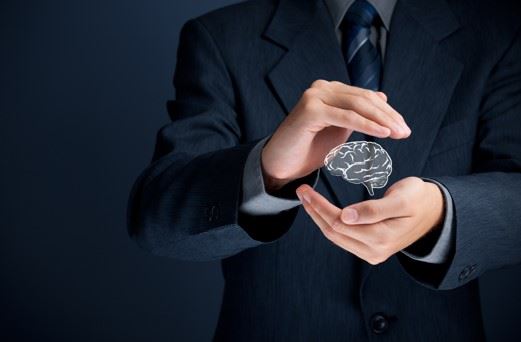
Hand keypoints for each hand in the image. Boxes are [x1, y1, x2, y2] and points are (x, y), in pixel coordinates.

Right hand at [261, 80, 410, 191]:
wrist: (281, 165)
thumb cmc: (308, 150)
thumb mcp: (339, 129)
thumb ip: (357, 113)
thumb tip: (382, 95)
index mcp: (329, 91)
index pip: (365, 97)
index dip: (387, 111)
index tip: (403, 128)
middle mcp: (321, 88)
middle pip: (364, 99)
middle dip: (388, 116)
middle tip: (405, 132)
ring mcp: (314, 97)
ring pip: (357, 105)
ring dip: (382, 120)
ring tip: (398, 134)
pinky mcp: (310, 110)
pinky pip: (345, 117)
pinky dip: (366, 125)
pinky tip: (383, 134)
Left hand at [295, 177, 443, 264]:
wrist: (434, 212)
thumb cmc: (419, 199)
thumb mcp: (401, 199)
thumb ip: (374, 209)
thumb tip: (346, 216)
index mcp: (381, 238)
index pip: (339, 223)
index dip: (320, 206)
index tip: (306, 190)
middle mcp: (374, 251)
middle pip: (333, 231)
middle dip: (314, 211)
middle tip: (301, 190)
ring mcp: (372, 254)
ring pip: (335, 236)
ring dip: (318, 217)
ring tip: (306, 198)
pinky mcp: (370, 251)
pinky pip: (343, 238)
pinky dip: (329, 224)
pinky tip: (321, 211)